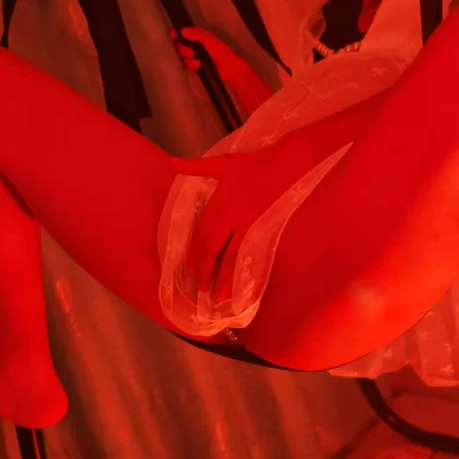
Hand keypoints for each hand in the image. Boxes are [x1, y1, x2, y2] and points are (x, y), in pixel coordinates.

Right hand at [170, 26, 230, 71]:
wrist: (230, 71)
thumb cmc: (221, 53)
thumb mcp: (210, 41)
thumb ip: (198, 35)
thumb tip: (182, 31)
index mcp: (198, 38)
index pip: (182, 34)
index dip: (175, 35)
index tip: (172, 34)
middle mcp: (194, 47)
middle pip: (179, 47)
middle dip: (182, 49)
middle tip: (191, 53)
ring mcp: (193, 59)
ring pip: (181, 57)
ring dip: (187, 60)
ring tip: (197, 63)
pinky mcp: (194, 69)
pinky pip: (185, 67)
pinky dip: (189, 66)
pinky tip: (196, 67)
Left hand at [173, 137, 312, 304]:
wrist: (287, 161)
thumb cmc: (255, 162)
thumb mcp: (223, 163)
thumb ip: (195, 167)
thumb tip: (171, 162)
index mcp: (219, 200)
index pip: (202, 231)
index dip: (195, 251)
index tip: (189, 268)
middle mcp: (229, 214)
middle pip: (212, 246)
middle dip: (204, 268)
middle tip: (198, 288)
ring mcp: (247, 222)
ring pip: (229, 254)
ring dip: (222, 276)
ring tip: (217, 296)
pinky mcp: (262, 226)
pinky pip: (248, 252)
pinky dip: (242, 269)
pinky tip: (240, 283)